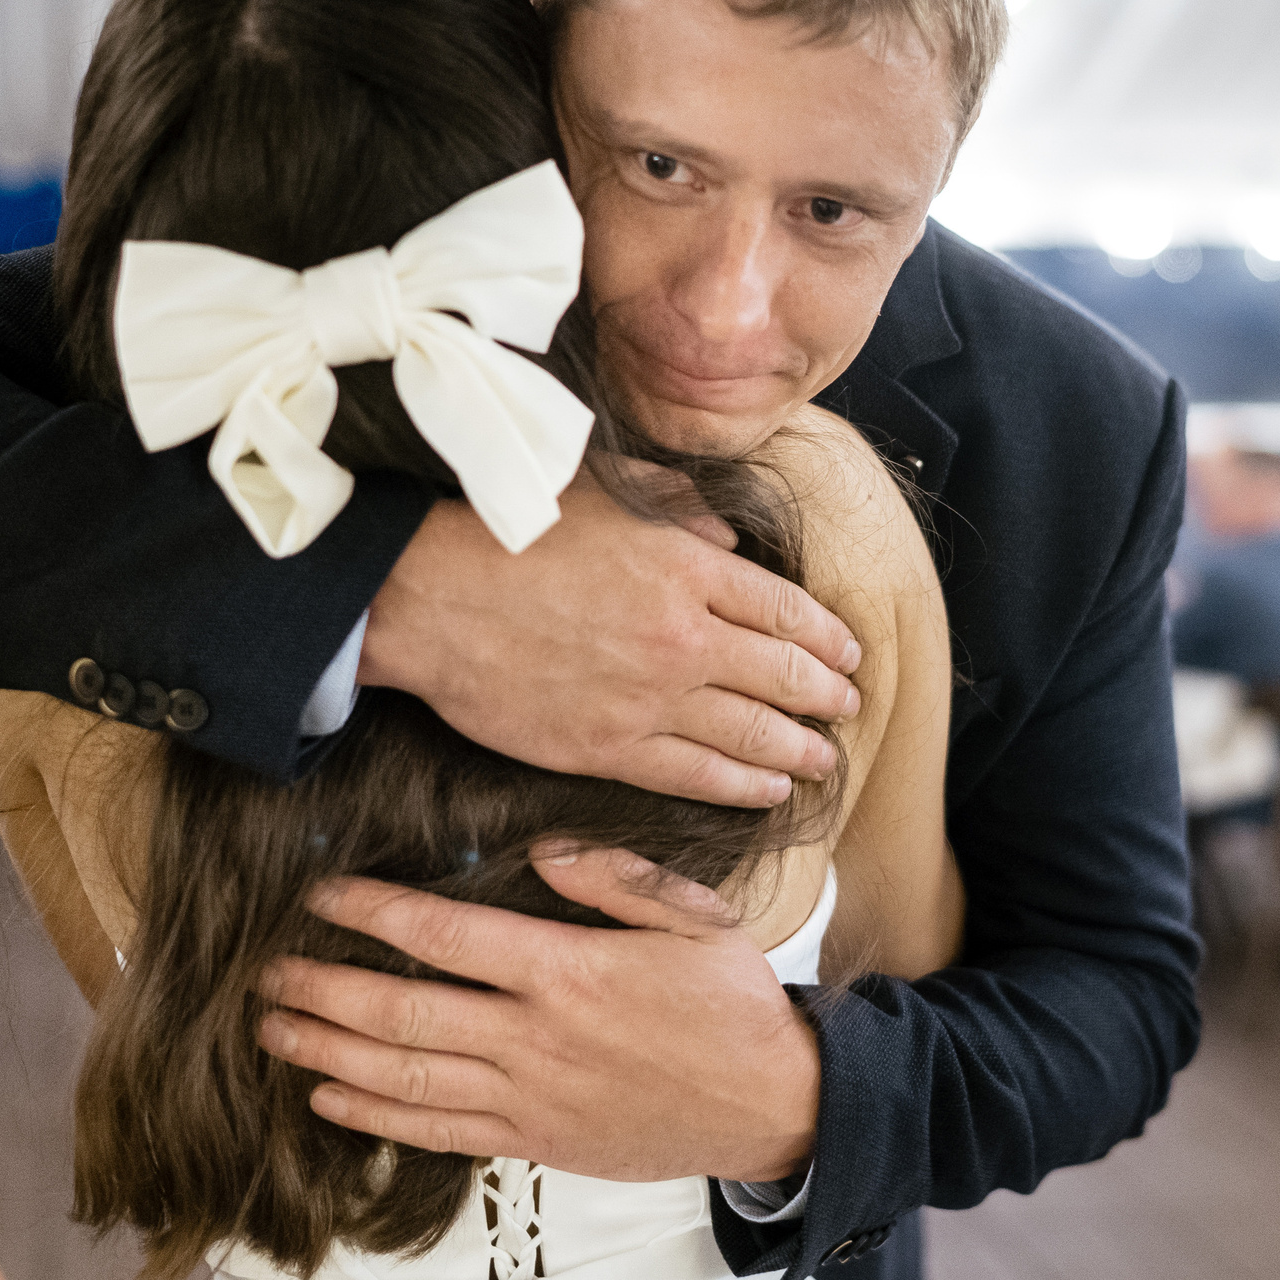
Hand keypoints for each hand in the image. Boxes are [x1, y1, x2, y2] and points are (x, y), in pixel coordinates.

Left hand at [256, 846, 820, 1183]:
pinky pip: (437, 1131)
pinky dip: (375, 1117)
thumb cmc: (732, 1007)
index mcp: (567, 971)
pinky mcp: (535, 1140)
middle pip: (401, 1013)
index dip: (372, 914)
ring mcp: (529, 1097)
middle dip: (323, 991)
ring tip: (273, 1032)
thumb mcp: (691, 917)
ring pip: (404, 1077)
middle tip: (266, 972)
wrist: (772, 1106)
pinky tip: (329, 1099)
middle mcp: (534, 1037)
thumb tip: (542, 849)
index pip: (444, 935)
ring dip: (328, 1054)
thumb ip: (613, 877)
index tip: (323, 897)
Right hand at [360, 475, 861, 807]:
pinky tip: (769, 789)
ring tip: (825, 760)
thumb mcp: (602, 490)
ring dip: (799, 750)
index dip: (828, 638)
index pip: (785, 611)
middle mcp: (682, 637)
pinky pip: (695, 776)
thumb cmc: (507, 532)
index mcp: (685, 568)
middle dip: (827, 697)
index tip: (850, 654)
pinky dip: (742, 785)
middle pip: (783, 676)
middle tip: (850, 708)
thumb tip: (728, 538)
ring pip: (750, 734)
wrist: (428, 595)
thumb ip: (676, 507)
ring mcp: (648, 699)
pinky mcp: (608, 748)